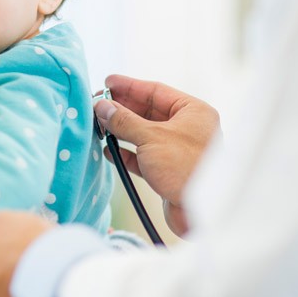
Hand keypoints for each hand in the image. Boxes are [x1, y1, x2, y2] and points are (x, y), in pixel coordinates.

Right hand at [94, 74, 219, 235]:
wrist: (200, 213)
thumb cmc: (184, 168)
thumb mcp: (151, 138)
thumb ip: (124, 120)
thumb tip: (102, 106)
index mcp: (193, 112)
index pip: (156, 91)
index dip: (129, 86)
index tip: (107, 83)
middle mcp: (188, 127)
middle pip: (148, 111)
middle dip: (122, 108)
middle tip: (97, 104)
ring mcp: (178, 149)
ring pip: (144, 133)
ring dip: (121, 130)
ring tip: (98, 124)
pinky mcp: (168, 170)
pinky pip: (143, 155)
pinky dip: (126, 151)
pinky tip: (109, 149)